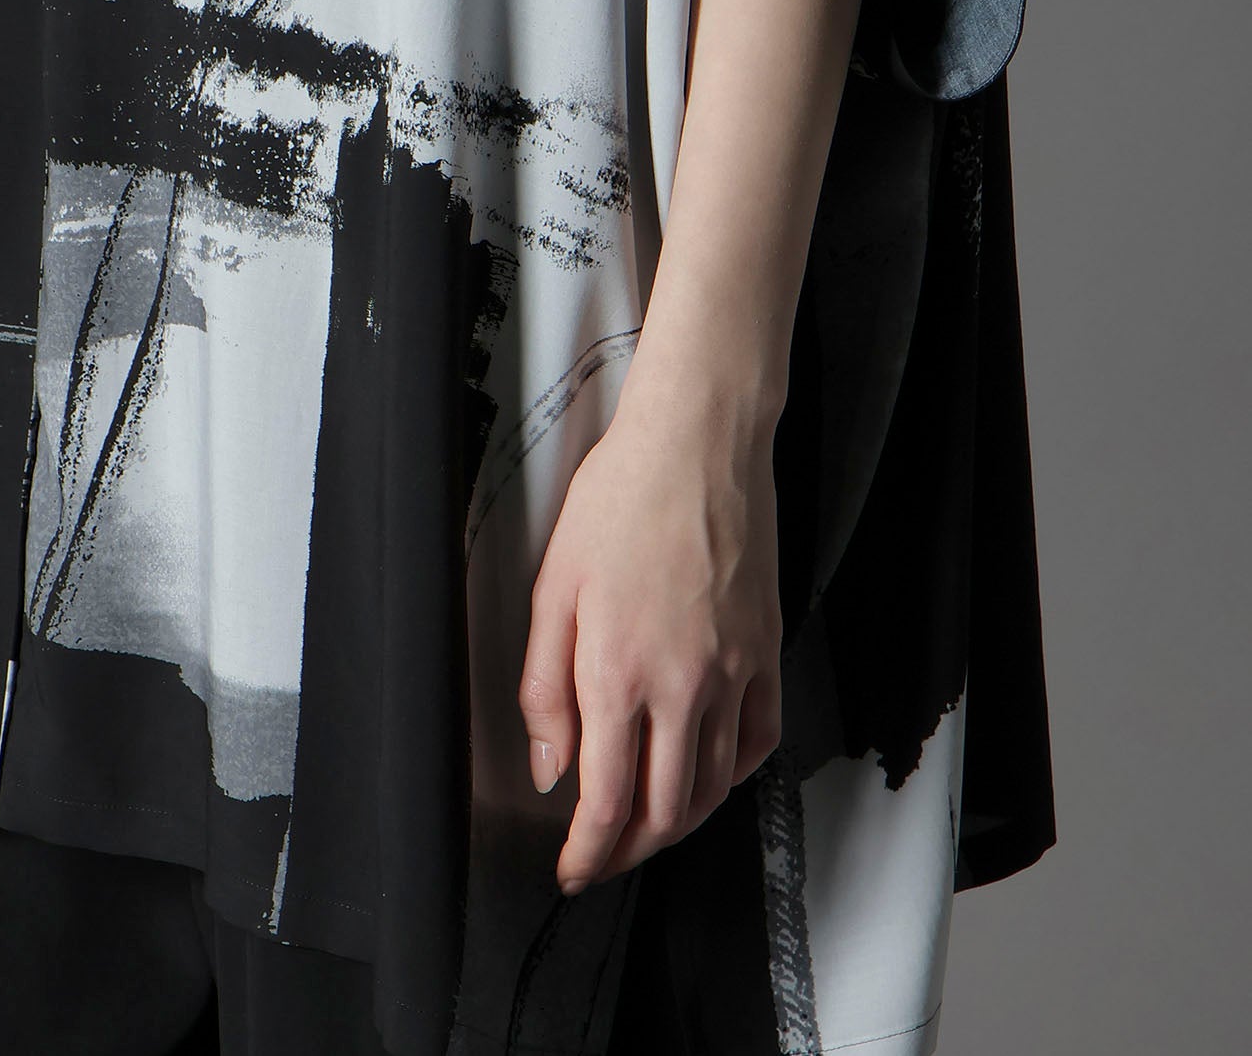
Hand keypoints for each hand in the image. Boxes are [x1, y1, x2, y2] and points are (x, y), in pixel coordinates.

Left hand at [517, 366, 784, 895]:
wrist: (698, 444)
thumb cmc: (621, 499)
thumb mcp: (553, 588)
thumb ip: (544, 688)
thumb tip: (550, 767)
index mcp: (617, 671)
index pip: (607, 801)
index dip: (588, 852)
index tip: (573, 868)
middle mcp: (683, 684)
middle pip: (667, 811)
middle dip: (630, 851)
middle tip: (604, 856)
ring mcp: (735, 671)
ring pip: (716, 786)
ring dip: (681, 822)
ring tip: (650, 825)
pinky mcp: (768, 650)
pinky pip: (760, 740)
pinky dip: (734, 775)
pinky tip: (710, 772)